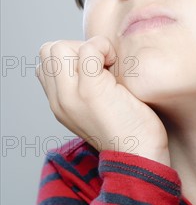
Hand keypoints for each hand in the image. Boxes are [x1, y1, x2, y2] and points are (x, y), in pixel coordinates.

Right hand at [36, 35, 170, 165]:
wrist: (140, 156)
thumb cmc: (129, 127)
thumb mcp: (96, 106)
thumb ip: (83, 85)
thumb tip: (93, 54)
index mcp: (59, 102)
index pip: (46, 61)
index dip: (71, 55)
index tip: (95, 68)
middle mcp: (59, 99)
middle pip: (48, 50)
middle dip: (77, 47)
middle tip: (102, 64)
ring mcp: (71, 95)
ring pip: (60, 47)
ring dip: (89, 47)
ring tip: (108, 65)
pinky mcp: (91, 91)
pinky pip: (88, 49)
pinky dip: (104, 48)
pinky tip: (116, 64)